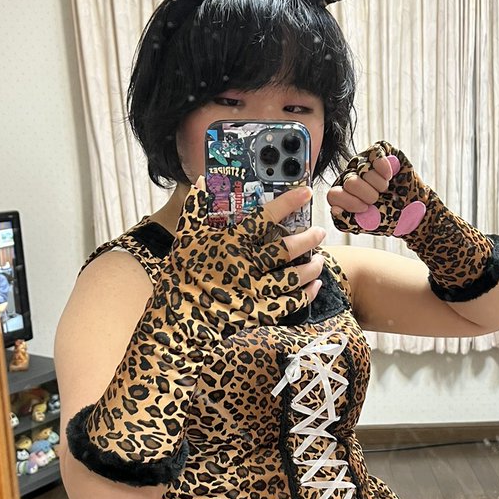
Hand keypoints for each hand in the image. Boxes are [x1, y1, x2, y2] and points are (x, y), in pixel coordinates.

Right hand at [158, 179, 325, 343]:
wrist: (178, 318)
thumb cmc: (181, 274)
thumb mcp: (185, 236)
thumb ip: (197, 207)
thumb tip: (203, 180)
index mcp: (229, 243)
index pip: (264, 217)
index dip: (288, 203)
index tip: (306, 193)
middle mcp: (245, 266)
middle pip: (286, 250)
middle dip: (308, 239)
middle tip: (319, 232)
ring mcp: (253, 291)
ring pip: (292, 277)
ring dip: (311, 267)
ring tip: (320, 259)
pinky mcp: (258, 313)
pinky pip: (290, 304)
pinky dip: (306, 294)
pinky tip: (314, 285)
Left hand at [327, 142, 427, 236]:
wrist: (410, 211)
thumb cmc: (385, 217)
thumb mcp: (364, 225)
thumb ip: (346, 221)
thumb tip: (335, 209)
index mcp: (342, 193)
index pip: (333, 195)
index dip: (350, 203)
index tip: (365, 209)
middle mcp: (349, 175)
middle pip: (350, 182)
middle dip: (369, 195)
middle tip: (377, 199)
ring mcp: (363, 161)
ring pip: (364, 169)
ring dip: (380, 184)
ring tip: (385, 189)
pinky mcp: (379, 151)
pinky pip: (376, 153)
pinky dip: (384, 168)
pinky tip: (389, 176)